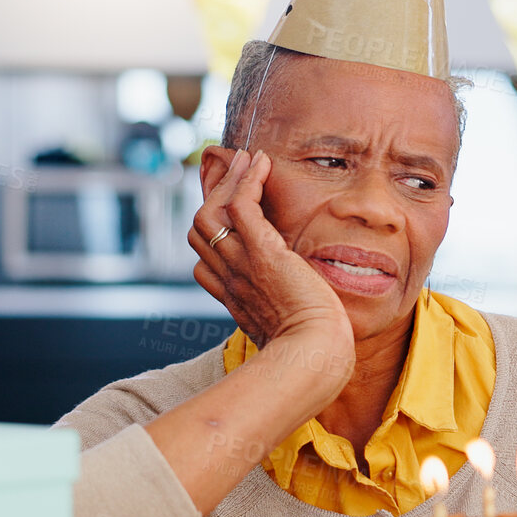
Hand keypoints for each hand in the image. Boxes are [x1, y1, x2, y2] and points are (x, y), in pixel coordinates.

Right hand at [189, 147, 352, 367]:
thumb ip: (287, 313)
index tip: (230, 210)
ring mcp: (242, 266)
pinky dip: (247, 180)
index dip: (212, 232)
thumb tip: (306, 309)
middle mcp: (231, 280)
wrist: (315, 357)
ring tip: (246, 158)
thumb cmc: (314, 350)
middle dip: (212, 195)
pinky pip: (242, 207)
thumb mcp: (291, 329)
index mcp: (235, 299)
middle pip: (200, 230)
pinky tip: (261, 163)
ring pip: (212, 213)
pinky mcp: (263, 254)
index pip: (204, 261)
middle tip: (234, 170)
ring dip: (228, 180)